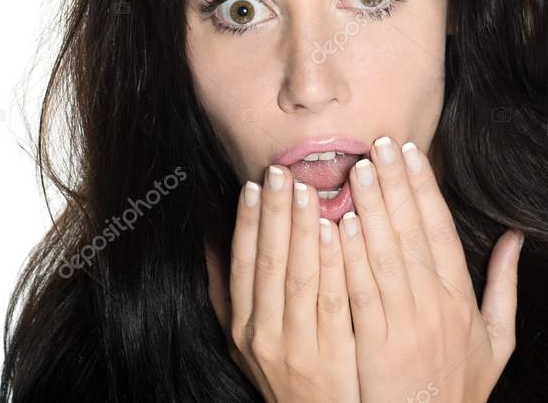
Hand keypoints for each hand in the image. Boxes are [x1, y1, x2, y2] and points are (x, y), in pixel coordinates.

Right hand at [205, 164, 360, 402]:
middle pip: (269, 263)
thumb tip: (208, 240)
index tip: (254, 184)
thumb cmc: (283, 375)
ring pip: (301, 277)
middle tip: (282, 171)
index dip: (246, 222)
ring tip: (309, 190)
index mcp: (242, 326)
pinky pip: (334, 301)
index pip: (242, 263)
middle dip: (275, 214)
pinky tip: (339, 231)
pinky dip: (335, 263)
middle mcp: (264, 334)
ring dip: (304, 230)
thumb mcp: (242, 342)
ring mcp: (298, 345)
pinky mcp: (333, 356)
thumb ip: (226, 293)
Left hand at [337, 137, 523, 401]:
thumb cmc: (460, 389)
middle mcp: (436, 305)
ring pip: (386, 255)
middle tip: (378, 143)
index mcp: (462, 298)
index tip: (410, 153)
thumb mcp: (497, 340)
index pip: (441, 230)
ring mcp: (407, 324)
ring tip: (357, 169)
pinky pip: (362, 293)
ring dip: (372, 208)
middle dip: (394, 184)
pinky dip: (352, 257)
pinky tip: (340, 224)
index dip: (424, 188)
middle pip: (412, 232)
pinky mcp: (377, 345)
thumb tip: (515, 238)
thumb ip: (504, 286)